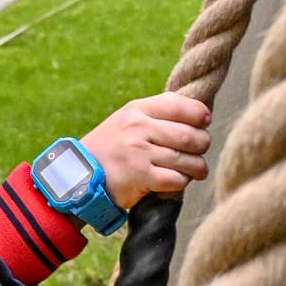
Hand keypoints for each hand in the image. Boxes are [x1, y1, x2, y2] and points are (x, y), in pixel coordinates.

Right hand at [81, 93, 209, 208]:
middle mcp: (138, 128)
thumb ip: (157, 115)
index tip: (205, 121)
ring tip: (197, 169)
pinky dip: (183, 181)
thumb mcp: (127, 120)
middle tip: (200, 150)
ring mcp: (139, 153)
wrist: (81, 174)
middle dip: (202, 144)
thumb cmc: (112, 147)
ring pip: (187, 159)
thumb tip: (198, 114)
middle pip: (189, 134)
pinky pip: (177, 179)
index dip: (198, 113)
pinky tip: (179, 180)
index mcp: (137, 110)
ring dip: (198, 166)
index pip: (177, 104)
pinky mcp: (141, 177)